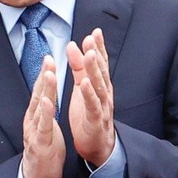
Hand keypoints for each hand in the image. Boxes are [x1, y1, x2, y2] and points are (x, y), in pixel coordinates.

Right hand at [21, 59, 64, 177]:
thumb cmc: (43, 151)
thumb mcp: (45, 127)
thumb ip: (44, 111)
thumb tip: (46, 95)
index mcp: (36, 116)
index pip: (41, 92)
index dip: (45, 75)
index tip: (50, 58)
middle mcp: (32, 121)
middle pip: (39, 94)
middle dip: (44, 75)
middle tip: (49, 58)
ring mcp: (34, 132)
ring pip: (39, 107)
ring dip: (44, 89)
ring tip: (49, 73)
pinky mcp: (40, 144)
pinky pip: (43, 126)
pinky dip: (46, 113)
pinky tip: (49, 101)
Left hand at [67, 30, 114, 168]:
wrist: (97, 145)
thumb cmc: (88, 115)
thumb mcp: (81, 88)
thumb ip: (78, 68)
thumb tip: (73, 45)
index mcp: (100, 86)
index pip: (100, 63)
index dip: (99, 47)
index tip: (95, 32)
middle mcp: (104, 94)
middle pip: (102, 72)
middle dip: (97, 54)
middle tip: (92, 39)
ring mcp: (102, 107)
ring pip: (99, 86)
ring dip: (94, 71)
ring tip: (89, 55)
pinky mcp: (96, 120)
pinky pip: (93, 106)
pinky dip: (89, 94)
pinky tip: (85, 84)